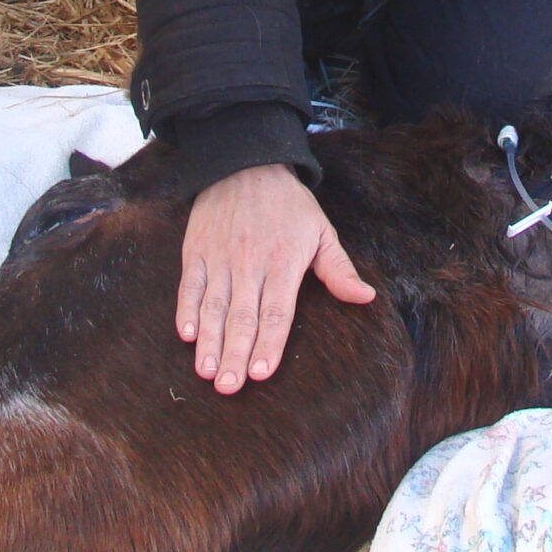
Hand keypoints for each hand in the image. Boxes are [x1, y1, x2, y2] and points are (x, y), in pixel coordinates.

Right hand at [176, 164, 375, 393]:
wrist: (246, 164)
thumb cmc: (289, 204)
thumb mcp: (321, 231)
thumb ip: (339, 270)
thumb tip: (366, 298)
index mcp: (283, 261)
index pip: (276, 311)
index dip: (268, 343)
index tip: (261, 373)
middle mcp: (249, 263)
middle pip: (242, 317)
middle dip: (235, 354)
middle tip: (229, 387)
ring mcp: (220, 257)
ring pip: (213, 306)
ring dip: (209, 342)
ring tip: (207, 372)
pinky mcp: (197, 251)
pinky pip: (189, 286)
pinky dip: (186, 311)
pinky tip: (187, 335)